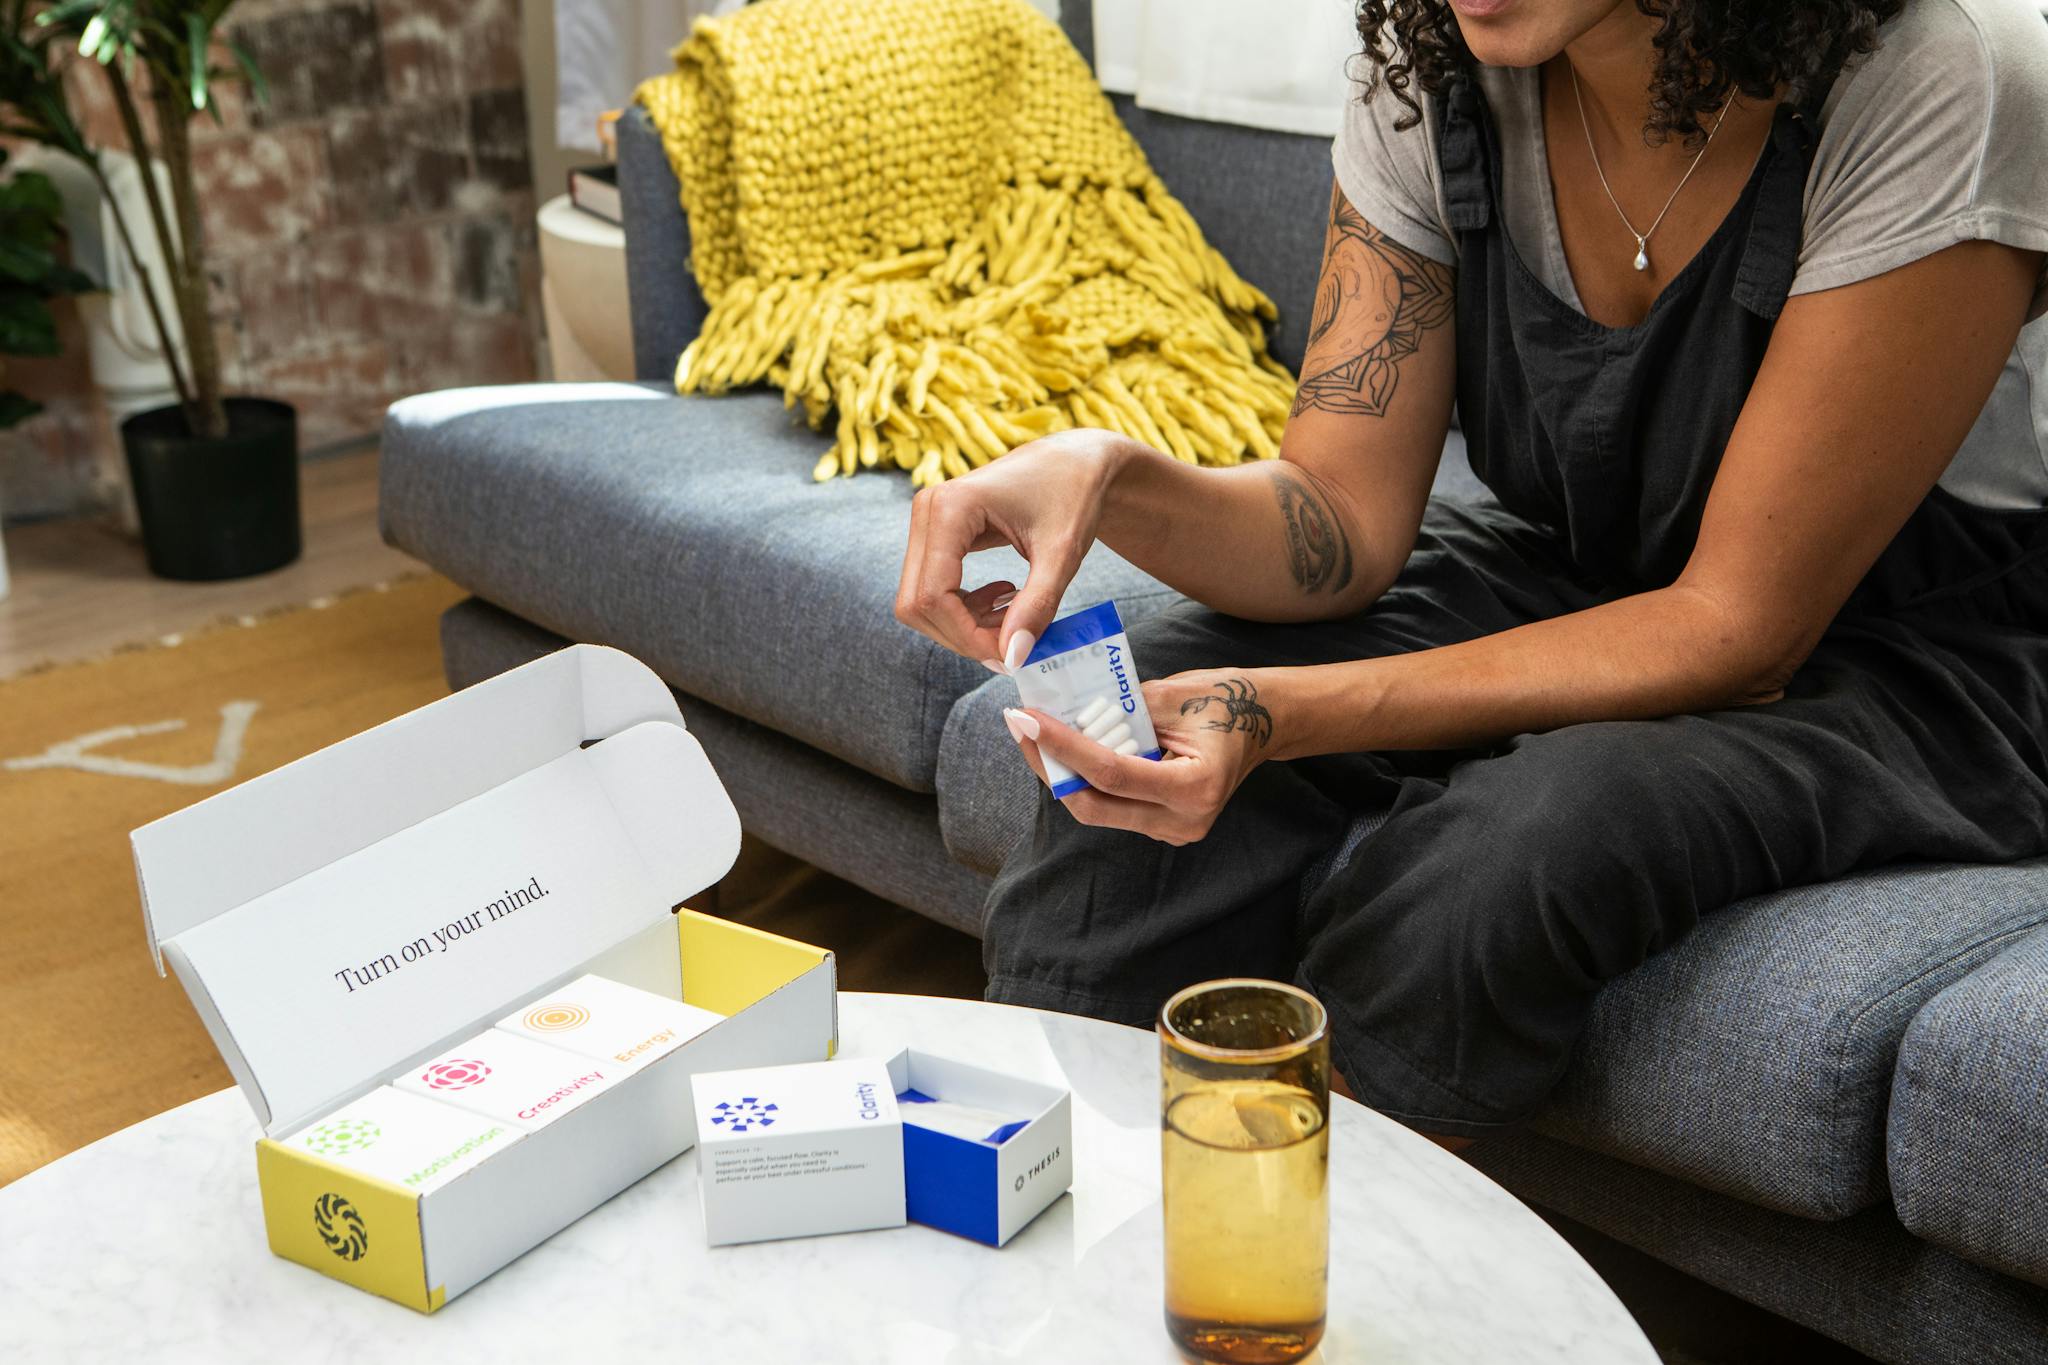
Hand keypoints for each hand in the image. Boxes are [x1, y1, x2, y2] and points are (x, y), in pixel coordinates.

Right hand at [894, 428, 1137, 671]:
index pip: (933, 596)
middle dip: (962, 635)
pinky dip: (964, 609)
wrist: (1075, 461)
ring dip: (963, 625)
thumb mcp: (1062, 554)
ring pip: (919, 602)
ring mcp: (926, 522)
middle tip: (1014, 644)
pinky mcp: (935, 534)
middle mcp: (926, 511)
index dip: (967, 635)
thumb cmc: (1073, 495)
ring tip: (1015, 615)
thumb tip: (1012, 658)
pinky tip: (1003, 600)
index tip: (1011, 655)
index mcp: (950, 508)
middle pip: (916, 604)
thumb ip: (1037, 606)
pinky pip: (931, 589)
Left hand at [1003, 669, 1276, 844]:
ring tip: (1036, 732)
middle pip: (1095, 805)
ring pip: (1099, 809)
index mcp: (1195, 787)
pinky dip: (1086, 778)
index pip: (1110, 774)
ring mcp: (1174, 830)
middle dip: (1051, 766)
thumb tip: (1060, 713)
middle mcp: (1184, 821)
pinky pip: (1112, 806)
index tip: (1026, 718)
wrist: (1263, 722)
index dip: (1063, 747)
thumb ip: (1119, 710)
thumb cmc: (1224, 700)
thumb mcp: (1172, 695)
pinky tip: (1066, 748)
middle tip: (1020, 725)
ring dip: (1063, 773)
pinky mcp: (1163, 826)